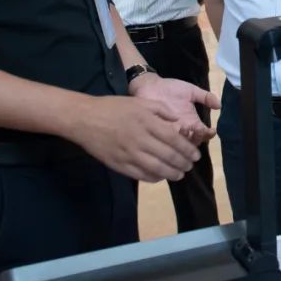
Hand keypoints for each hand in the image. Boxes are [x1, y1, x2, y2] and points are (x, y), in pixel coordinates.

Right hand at [68, 95, 203, 182]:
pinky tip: (160, 177)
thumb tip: (178, 120)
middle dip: (183, 163)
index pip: (174, 139)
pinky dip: (153, 178)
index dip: (187, 149)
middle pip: (168, 156)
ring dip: (171, 173)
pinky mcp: (118, 164)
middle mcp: (140, 139)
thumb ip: (161, 110)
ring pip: (156, 168)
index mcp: (147, 122)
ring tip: (179, 174)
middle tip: (190, 166)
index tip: (196, 155)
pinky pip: (140, 175)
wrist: (84, 118)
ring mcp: (129, 154)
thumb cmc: (113, 107)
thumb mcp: (139, 102)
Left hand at [131, 74, 219, 142]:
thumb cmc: (171, 88)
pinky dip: (170, 136)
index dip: (208, 134)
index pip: (203, 134)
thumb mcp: (191, 91)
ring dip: (184, 138)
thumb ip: (205, 97)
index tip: (211, 130)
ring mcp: (170, 131)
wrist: (150, 85)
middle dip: (196, 138)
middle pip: (192, 143)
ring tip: (184, 128)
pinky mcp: (157, 131)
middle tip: (195, 130)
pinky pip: (165, 139)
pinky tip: (172, 128)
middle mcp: (182, 129)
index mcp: (192, 121)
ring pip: (179, 144)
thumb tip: (219, 105)